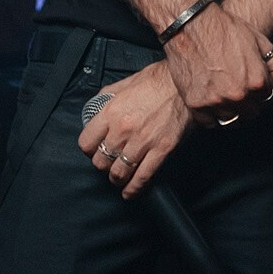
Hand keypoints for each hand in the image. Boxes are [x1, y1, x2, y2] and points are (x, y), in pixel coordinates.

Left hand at [77, 60, 191, 198]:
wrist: (185, 85)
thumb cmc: (158, 81)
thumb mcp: (125, 83)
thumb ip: (108, 97)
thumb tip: (97, 108)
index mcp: (111, 112)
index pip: (87, 143)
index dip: (89, 149)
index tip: (94, 150)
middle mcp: (123, 130)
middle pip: (101, 161)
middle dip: (102, 165)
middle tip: (108, 163)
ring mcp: (142, 142)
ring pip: (119, 173)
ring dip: (116, 179)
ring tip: (118, 178)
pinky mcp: (161, 150)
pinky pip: (143, 176)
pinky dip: (134, 188)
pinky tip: (130, 192)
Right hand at [163, 1, 272, 121]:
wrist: (188, 24)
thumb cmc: (222, 28)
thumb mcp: (259, 40)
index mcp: (256, 80)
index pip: (267, 99)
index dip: (260, 91)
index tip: (252, 85)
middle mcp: (238, 94)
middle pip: (251, 113)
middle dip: (248, 103)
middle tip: (237, 88)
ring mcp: (216, 101)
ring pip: (231, 120)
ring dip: (230, 110)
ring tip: (224, 94)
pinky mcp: (195, 104)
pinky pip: (209, 122)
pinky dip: (210, 115)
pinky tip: (211, 100)